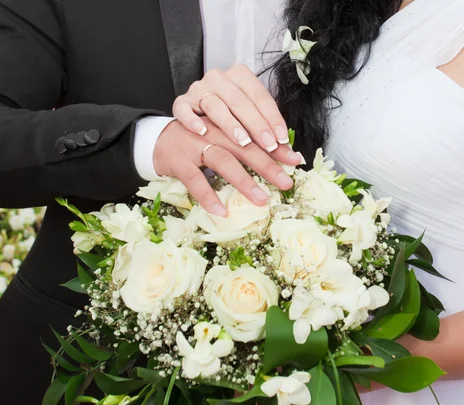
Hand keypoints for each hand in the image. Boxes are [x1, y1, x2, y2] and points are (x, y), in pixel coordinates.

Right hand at [153, 119, 300, 215]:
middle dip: (267, 165)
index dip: (276, 148)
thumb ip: (249, 144)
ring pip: (223, 161)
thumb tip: (286, 156)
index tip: (296, 161)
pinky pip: (194, 180)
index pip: (255, 135)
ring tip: (261, 199)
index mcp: (227, 123)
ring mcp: (194, 144)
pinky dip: (207, 196)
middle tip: (286, 183)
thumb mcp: (224, 138)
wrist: (157, 139)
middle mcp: (212, 130)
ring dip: (243, 181)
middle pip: (243, 147)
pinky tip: (221, 211)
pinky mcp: (178, 160)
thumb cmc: (198, 141)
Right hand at [173, 63, 291, 153]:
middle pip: (240, 101)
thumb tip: (291, 155)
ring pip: (215, 105)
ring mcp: (198, 90)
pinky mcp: (181, 104)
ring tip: (242, 141)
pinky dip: (192, 120)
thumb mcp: (248, 122)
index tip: (281, 140)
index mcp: (239, 77)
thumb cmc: (225, 119)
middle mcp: (218, 79)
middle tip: (268, 146)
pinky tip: (202, 132)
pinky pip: (183, 110)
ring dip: (230, 124)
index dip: (272, 118)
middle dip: (256, 125)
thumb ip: (267, 135)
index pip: (259, 96)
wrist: (193, 116)